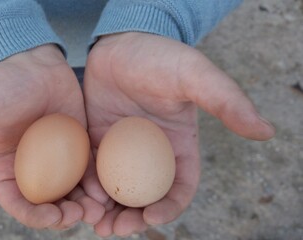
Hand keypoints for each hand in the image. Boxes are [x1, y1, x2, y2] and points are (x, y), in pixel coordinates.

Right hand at [0, 44, 107, 228]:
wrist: (30, 59)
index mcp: (5, 169)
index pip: (18, 203)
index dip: (35, 217)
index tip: (54, 219)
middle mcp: (32, 167)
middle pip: (49, 203)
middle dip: (65, 216)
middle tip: (81, 214)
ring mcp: (58, 157)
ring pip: (72, 191)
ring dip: (86, 204)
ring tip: (98, 206)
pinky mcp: (78, 144)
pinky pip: (89, 169)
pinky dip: (97, 182)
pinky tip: (105, 186)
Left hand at [84, 32, 274, 236]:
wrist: (120, 43)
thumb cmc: (160, 58)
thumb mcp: (194, 76)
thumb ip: (227, 101)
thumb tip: (266, 131)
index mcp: (178, 147)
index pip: (179, 188)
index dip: (169, 208)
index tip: (151, 218)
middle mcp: (150, 154)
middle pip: (144, 197)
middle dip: (132, 219)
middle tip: (115, 230)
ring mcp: (122, 150)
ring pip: (116, 189)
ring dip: (107, 210)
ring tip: (96, 223)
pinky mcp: (97, 141)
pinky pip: (92, 170)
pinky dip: (88, 187)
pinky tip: (80, 195)